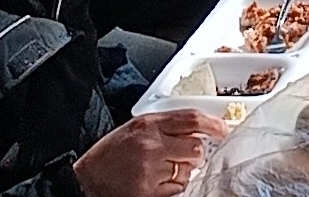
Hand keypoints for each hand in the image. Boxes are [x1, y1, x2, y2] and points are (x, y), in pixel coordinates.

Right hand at [73, 111, 225, 196]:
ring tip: (160, 172)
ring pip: (187, 171)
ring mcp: (151, 171)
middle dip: (195, 154)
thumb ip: (164, 127)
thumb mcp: (134, 129)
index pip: (191, 119)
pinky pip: (177, 190)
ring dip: (181, 173)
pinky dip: (171, 188)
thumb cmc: (108, 155)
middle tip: (183, 158)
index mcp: (147, 124)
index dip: (213, 124)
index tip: (223, 130)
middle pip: (195, 148)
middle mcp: (151, 145)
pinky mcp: (149, 193)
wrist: (85, 180)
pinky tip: (154, 184)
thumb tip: (197, 131)